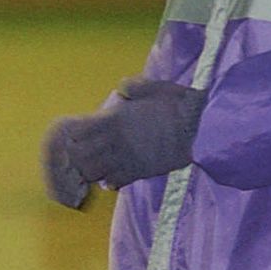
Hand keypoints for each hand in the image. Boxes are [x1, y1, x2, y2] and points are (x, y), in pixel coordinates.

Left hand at [40, 79, 205, 208]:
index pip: (78, 130)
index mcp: (114, 118)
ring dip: (87, 170)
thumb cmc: (177, 104)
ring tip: (89, 166)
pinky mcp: (138, 172)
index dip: (71, 133)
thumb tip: (122, 89)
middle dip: (73, 155)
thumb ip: (134, 86)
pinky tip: (110, 175)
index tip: (73, 132)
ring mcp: (125, 158)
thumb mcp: (155, 86)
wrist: (200, 129)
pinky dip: (108, 181)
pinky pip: (113, 182)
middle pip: (79, 155)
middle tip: (76, 152)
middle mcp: (115, 140)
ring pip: (92, 172)